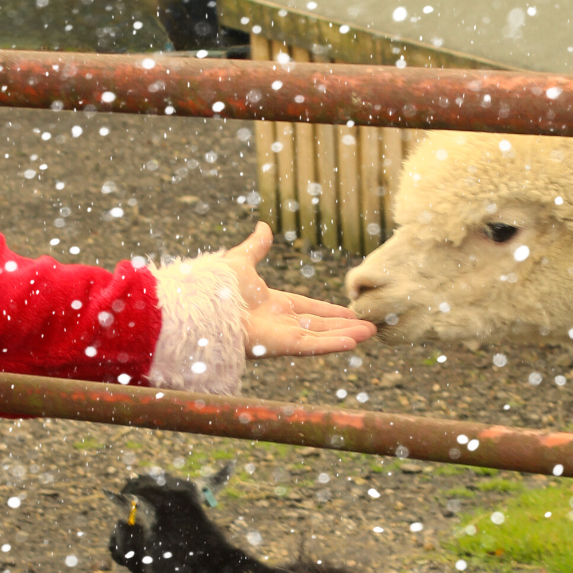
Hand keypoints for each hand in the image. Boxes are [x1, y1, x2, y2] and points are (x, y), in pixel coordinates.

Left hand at [221, 223, 376, 359]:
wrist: (202, 305)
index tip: (349, 312)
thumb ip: (255, 247)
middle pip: (320, 326)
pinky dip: (332, 344)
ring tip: (371, 333)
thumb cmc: (215, 287)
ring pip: (321, 337)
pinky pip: (311, 346)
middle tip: (370, 327)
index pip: (308, 309)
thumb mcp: (240, 261)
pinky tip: (353, 343)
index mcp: (272, 305)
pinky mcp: (281, 346)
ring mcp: (281, 336)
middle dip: (345, 326)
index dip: (329, 311)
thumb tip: (262, 226)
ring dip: (346, 335)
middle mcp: (280, 323)